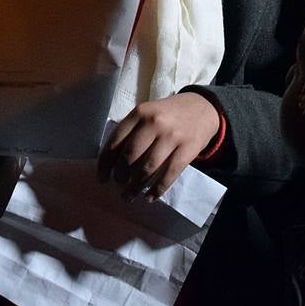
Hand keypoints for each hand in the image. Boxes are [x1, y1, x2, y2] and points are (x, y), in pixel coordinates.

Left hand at [97, 92, 220, 199]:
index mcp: (139, 112)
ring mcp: (172, 136)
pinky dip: (157, 189)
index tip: (101, 178)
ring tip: (129, 196)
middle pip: (130, 156)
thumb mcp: (147, 113)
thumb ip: (131, 130)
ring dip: (135, 187)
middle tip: (118, 184)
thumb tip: (110, 161)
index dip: (105, 164)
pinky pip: (168, 175)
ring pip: (147, 168)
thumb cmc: (168, 114)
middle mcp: (154, 123)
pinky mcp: (188, 149)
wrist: (202, 108)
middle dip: (120, 175)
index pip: (115, 142)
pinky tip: (149, 197)